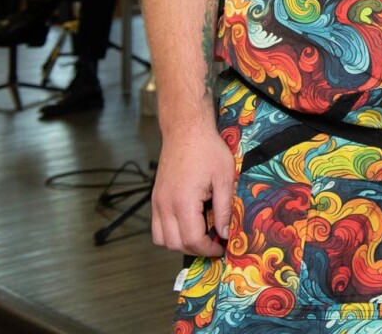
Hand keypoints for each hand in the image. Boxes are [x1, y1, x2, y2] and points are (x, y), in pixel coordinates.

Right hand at [152, 123, 235, 255]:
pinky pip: (157, 227)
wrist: (186, 131)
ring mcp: (157, 202)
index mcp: (183, 202)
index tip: (221, 248)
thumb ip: (224, 209)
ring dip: (180, 243)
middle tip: (214, 243)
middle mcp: (165, 206)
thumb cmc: (208, 151)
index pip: (192, 239)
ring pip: (162, 239)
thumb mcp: (225, 178)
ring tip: (201, 235)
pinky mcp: (155, 198)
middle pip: (175, 244)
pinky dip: (170, 233)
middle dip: (196, 249)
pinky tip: (187, 225)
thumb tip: (225, 233)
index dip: (208, 249)